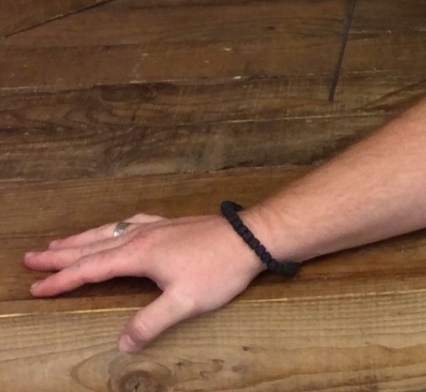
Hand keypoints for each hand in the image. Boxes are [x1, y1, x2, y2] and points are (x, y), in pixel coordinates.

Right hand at [24, 212, 265, 351]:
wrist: (252, 237)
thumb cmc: (219, 269)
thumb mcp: (185, 303)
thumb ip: (150, 323)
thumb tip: (123, 344)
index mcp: (139, 254)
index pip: (91, 268)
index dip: (61, 280)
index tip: (35, 288)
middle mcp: (143, 235)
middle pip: (93, 245)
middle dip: (60, 254)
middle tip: (30, 258)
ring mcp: (158, 226)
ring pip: (110, 231)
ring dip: (82, 238)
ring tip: (59, 242)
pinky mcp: (173, 224)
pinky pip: (131, 223)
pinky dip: (112, 227)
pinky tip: (117, 227)